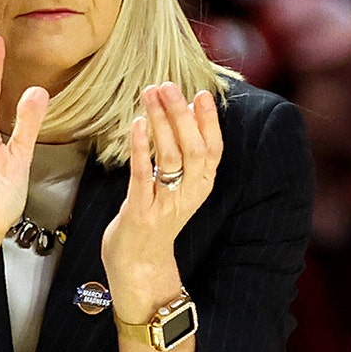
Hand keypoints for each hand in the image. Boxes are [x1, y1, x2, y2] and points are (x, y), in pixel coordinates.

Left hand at [102, 82, 222, 318]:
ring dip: (161, 123)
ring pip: (170, 158)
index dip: (210, 121)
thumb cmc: (155, 218)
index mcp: (201, 186)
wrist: (139, 266)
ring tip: (151, 94)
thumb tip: (187, 112)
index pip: (214, 150)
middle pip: (194, 150)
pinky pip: (143, 175)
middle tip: (169, 85)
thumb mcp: (177, 186)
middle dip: (182, 115)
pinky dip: (141, 148)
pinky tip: (137, 124)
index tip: (202, 93)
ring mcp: (165, 205)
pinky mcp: (141, 213)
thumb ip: (185, 154)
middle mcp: (188, 195)